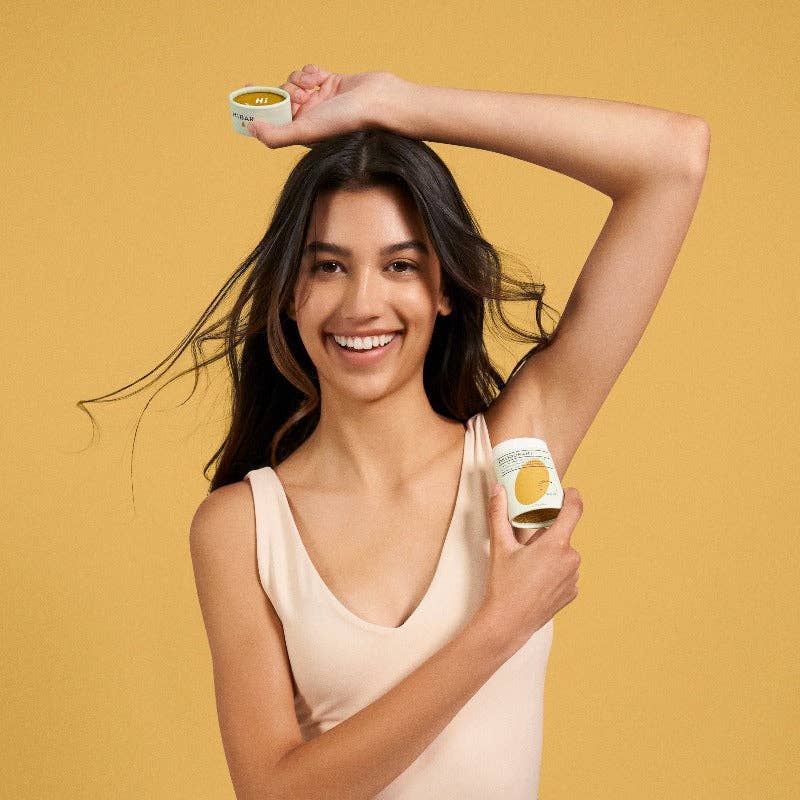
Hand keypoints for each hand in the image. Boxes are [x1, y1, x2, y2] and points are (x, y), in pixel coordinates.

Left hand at [245, 64, 396, 148]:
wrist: (376, 102)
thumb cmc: (346, 122)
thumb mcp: (305, 132)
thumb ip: (276, 135)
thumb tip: (252, 129)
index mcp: (303, 132)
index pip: (274, 117)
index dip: (260, 104)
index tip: (247, 88)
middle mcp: (310, 117)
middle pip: (283, 96)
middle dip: (287, 91)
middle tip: (299, 95)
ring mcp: (320, 99)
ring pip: (295, 81)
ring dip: (300, 79)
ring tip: (313, 87)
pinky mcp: (331, 82)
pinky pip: (311, 72)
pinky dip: (312, 71)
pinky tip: (320, 77)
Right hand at [475, 484, 582, 655]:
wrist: (508, 624)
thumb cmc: (503, 585)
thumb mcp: (499, 547)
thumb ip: (498, 514)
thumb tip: (497, 489)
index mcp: (556, 545)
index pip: (574, 510)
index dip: (573, 496)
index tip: (568, 491)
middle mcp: (571, 560)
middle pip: (563, 535)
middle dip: (548, 533)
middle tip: (529, 538)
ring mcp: (574, 578)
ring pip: (565, 555)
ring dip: (552, 553)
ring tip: (530, 563)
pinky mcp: (572, 593)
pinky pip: (566, 573)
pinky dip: (554, 571)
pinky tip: (536, 579)